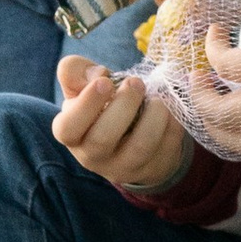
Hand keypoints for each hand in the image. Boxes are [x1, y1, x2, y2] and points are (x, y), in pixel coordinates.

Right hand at [52, 54, 191, 196]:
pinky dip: (172, 126)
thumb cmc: (98, 106)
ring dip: (152, 118)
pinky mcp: (151, 170)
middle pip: (103, 139)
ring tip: (158, 98)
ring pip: (139, 148)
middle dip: (123, 106)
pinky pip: (166, 149)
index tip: (105, 81)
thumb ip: (76, 71)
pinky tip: (171, 109)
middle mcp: (92, 156)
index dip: (86, 104)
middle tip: (136, 82)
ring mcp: (123, 168)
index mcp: (70, 134)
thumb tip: (98, 74)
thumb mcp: (81, 87)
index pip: (68, 127)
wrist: (126, 135)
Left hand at [184, 1, 240, 153]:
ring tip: (209, 105)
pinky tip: (237, 115)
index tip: (215, 33)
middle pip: (220, 113)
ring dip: (214, 126)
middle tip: (197, 77)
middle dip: (199, 95)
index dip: (212, 47)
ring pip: (237, 142)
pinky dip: (239, 134)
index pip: (224, 66)